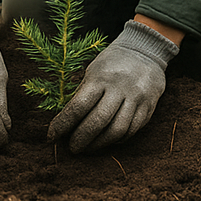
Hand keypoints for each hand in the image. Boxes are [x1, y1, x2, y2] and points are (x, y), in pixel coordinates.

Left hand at [49, 19, 178, 153]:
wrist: (145, 51)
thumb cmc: (112, 62)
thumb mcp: (93, 70)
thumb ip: (83, 93)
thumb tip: (66, 119)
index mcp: (100, 78)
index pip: (78, 106)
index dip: (63, 124)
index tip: (51, 136)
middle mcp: (119, 89)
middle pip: (98, 121)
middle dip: (82, 138)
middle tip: (72, 149)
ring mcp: (136, 100)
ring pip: (117, 130)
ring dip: (100, 144)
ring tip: (88, 149)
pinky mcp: (148, 109)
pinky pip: (132, 131)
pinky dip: (117, 140)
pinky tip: (107, 141)